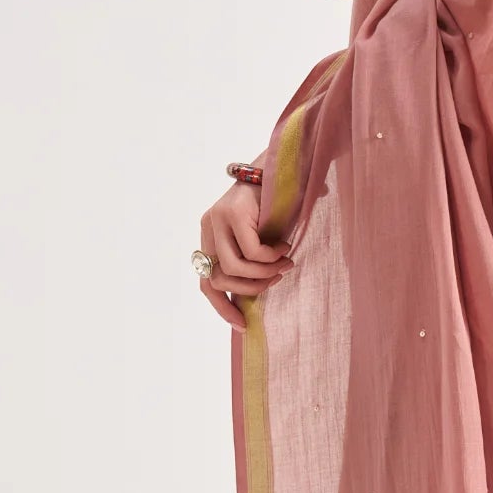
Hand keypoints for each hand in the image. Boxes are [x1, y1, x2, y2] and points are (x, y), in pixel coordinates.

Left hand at [196, 178, 294, 327]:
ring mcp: (217, 218)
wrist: (283, 166)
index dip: (223, 308)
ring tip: (285, 264)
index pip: (207, 283)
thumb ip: (252, 263)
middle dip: (252, 288)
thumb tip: (256, 299)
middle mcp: (208, 228)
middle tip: (277, 280)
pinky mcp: (232, 212)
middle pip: (219, 280)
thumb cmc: (275, 205)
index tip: (243, 325)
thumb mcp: (260, 239)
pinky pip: (251, 251)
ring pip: (236, 268)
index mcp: (210, 237)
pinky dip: (272, 256)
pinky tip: (286, 247)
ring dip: (265, 273)